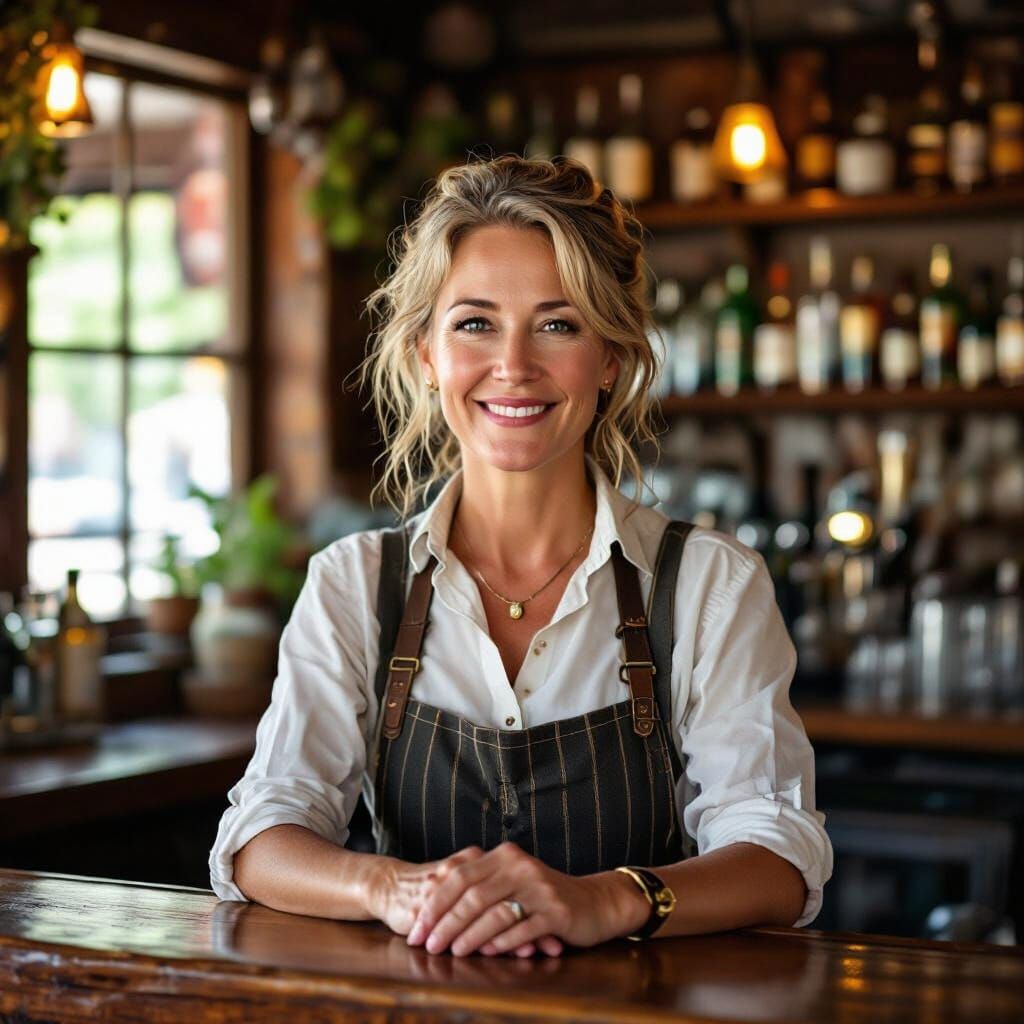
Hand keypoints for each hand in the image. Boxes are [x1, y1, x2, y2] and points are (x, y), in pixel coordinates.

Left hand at [405, 842, 640, 956]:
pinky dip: (500, 943)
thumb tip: (431, 899)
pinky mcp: (555, 912)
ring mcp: (538, 888)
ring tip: (452, 952)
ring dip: (468, 936)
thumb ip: (479, 884)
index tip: (416, 928)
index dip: (434, 904)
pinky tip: (486, 954)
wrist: (595, 903)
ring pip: (493, 913)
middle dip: (445, 923)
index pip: (459, 876)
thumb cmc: (544, 896)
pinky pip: (520, 929)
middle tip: (427, 945)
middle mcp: (520, 866)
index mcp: (504, 855)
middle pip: (472, 895)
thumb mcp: (511, 880)